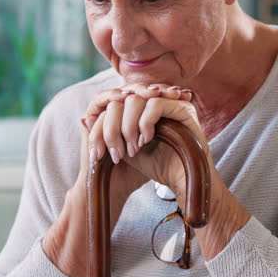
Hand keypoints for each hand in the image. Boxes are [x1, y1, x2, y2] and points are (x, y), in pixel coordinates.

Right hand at [42, 84, 186, 276]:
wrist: (115, 188)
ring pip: (118, 92)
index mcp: (133, 118)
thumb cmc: (138, 170)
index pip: (148, 95)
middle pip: (133, 89)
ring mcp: (102, 115)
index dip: (164, 91)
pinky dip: (112, 96)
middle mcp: (117, 114)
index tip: (182, 94)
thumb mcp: (157, 145)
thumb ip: (165, 125)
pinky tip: (126, 96)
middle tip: (167, 92)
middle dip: (151, 89)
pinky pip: (99, 101)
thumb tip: (188, 99)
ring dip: (134, 92)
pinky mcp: (89, 119)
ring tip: (151, 94)